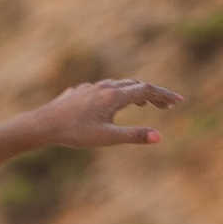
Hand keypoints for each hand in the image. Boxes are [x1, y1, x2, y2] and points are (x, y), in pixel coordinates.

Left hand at [27, 73, 183, 149]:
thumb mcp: (107, 137)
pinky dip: (118, 94)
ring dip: (137, 93)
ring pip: (120, 85)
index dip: (165, 96)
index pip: (147, 91)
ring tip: (145, 104)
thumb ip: (133, 136)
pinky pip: (105, 89)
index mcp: (115, 96)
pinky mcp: (80, 92)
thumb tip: (159, 137)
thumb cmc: (75, 133)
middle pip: (136, 86)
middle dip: (154, 95)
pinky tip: (113, 103)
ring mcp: (92, 88)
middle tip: (167, 106)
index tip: (179, 101)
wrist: (43, 124)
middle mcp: (105, 87)